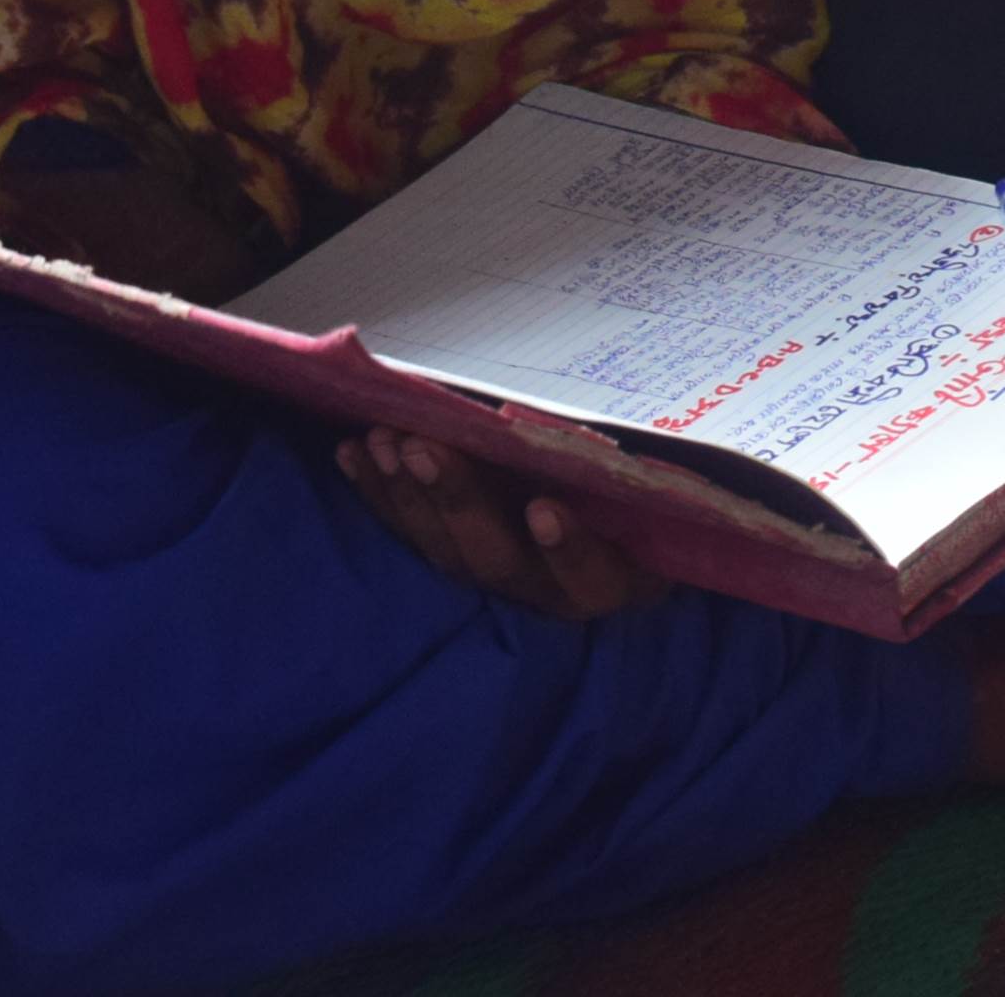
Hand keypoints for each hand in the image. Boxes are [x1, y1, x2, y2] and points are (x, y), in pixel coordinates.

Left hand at [335, 428, 666, 620]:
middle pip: (498, 561)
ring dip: (407, 495)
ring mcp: (496, 578)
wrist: (617, 531)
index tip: (544, 508)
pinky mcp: (455, 559)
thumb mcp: (650, 495)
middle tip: (423, 447)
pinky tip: (354, 453)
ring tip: (385, 440)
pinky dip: (380, 495)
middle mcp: (546, 591)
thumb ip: (626, 474)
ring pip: (445, 551)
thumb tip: (626, 412)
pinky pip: (411, 536)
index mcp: (610, 579)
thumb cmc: (640, 504)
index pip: (592, 578)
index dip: (568, 549)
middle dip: (455, 502)